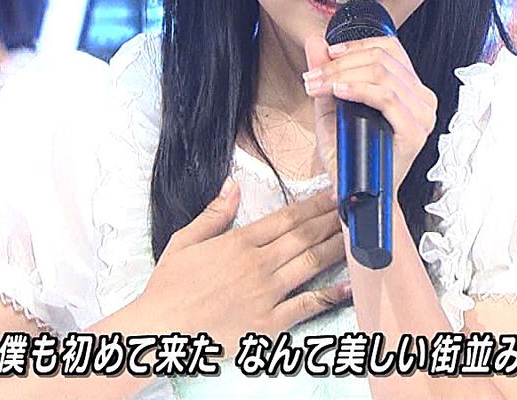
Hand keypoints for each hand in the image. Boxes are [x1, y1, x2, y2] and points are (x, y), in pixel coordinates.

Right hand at [137, 178, 347, 355]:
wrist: (161, 330)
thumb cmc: (169, 288)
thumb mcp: (184, 241)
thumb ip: (213, 214)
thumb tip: (232, 185)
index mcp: (239, 243)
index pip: (285, 218)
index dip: (313, 205)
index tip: (332, 195)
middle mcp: (258, 265)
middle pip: (304, 237)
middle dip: (331, 220)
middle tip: (352, 208)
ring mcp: (267, 294)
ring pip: (311, 264)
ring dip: (335, 247)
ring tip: (355, 235)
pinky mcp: (270, 323)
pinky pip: (307, 306)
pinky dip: (330, 295)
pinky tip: (348, 285)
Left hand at [302, 35, 436, 193]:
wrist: (357, 193)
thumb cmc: (350, 153)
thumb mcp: (332, 106)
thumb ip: (327, 73)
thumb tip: (315, 39)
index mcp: (410, 88)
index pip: (390, 48)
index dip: (356, 45)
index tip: (327, 54)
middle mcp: (422, 98)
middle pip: (382, 58)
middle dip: (340, 63)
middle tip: (312, 76)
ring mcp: (422, 115)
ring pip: (383, 74)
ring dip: (342, 74)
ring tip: (317, 85)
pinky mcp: (414, 132)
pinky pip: (387, 98)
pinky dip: (359, 89)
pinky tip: (338, 91)